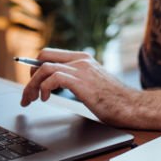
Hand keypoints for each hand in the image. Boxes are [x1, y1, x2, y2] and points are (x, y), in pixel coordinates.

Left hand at [20, 48, 140, 126]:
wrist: (133, 107)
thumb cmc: (115, 101)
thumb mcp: (92, 84)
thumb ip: (76, 80)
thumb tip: (55, 87)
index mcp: (83, 59)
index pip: (51, 53)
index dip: (36, 67)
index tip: (30, 81)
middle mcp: (81, 60)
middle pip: (43, 56)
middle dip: (30, 74)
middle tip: (28, 93)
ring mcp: (81, 69)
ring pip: (44, 67)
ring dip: (32, 84)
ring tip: (31, 99)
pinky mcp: (81, 82)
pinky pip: (53, 78)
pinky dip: (43, 88)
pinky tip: (45, 99)